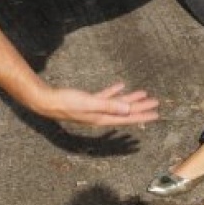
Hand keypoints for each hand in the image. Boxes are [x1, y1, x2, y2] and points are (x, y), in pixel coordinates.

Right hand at [39, 82, 159, 126]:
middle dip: (141, 107)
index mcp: (103, 117)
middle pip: (125, 112)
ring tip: (143, 94)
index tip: (156, 113)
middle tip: (155, 103)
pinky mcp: (88, 102)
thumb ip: (109, 106)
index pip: (127, 118)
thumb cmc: (66, 102)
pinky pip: (105, 98)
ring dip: (130, 99)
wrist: (47, 101)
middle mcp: (101, 115)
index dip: (142, 115)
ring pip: (117, 104)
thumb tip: (128, 110)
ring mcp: (95, 109)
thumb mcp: (89, 103)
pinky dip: (114, 93)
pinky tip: (120, 86)